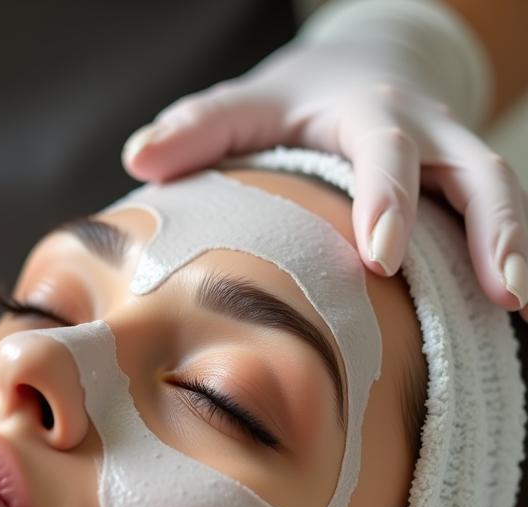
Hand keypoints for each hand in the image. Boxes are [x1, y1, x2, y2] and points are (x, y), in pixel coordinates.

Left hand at [122, 42, 527, 320]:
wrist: (356, 71)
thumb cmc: (288, 103)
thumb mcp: (243, 104)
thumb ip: (196, 130)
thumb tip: (138, 158)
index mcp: (363, 113)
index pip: (385, 152)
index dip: (390, 200)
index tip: (381, 254)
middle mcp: (423, 130)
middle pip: (472, 170)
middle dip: (486, 228)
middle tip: (494, 289)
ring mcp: (451, 157)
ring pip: (500, 191)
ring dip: (514, 246)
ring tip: (517, 307)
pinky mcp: (462, 186)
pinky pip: (497, 217)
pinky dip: (507, 256)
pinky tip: (508, 315)